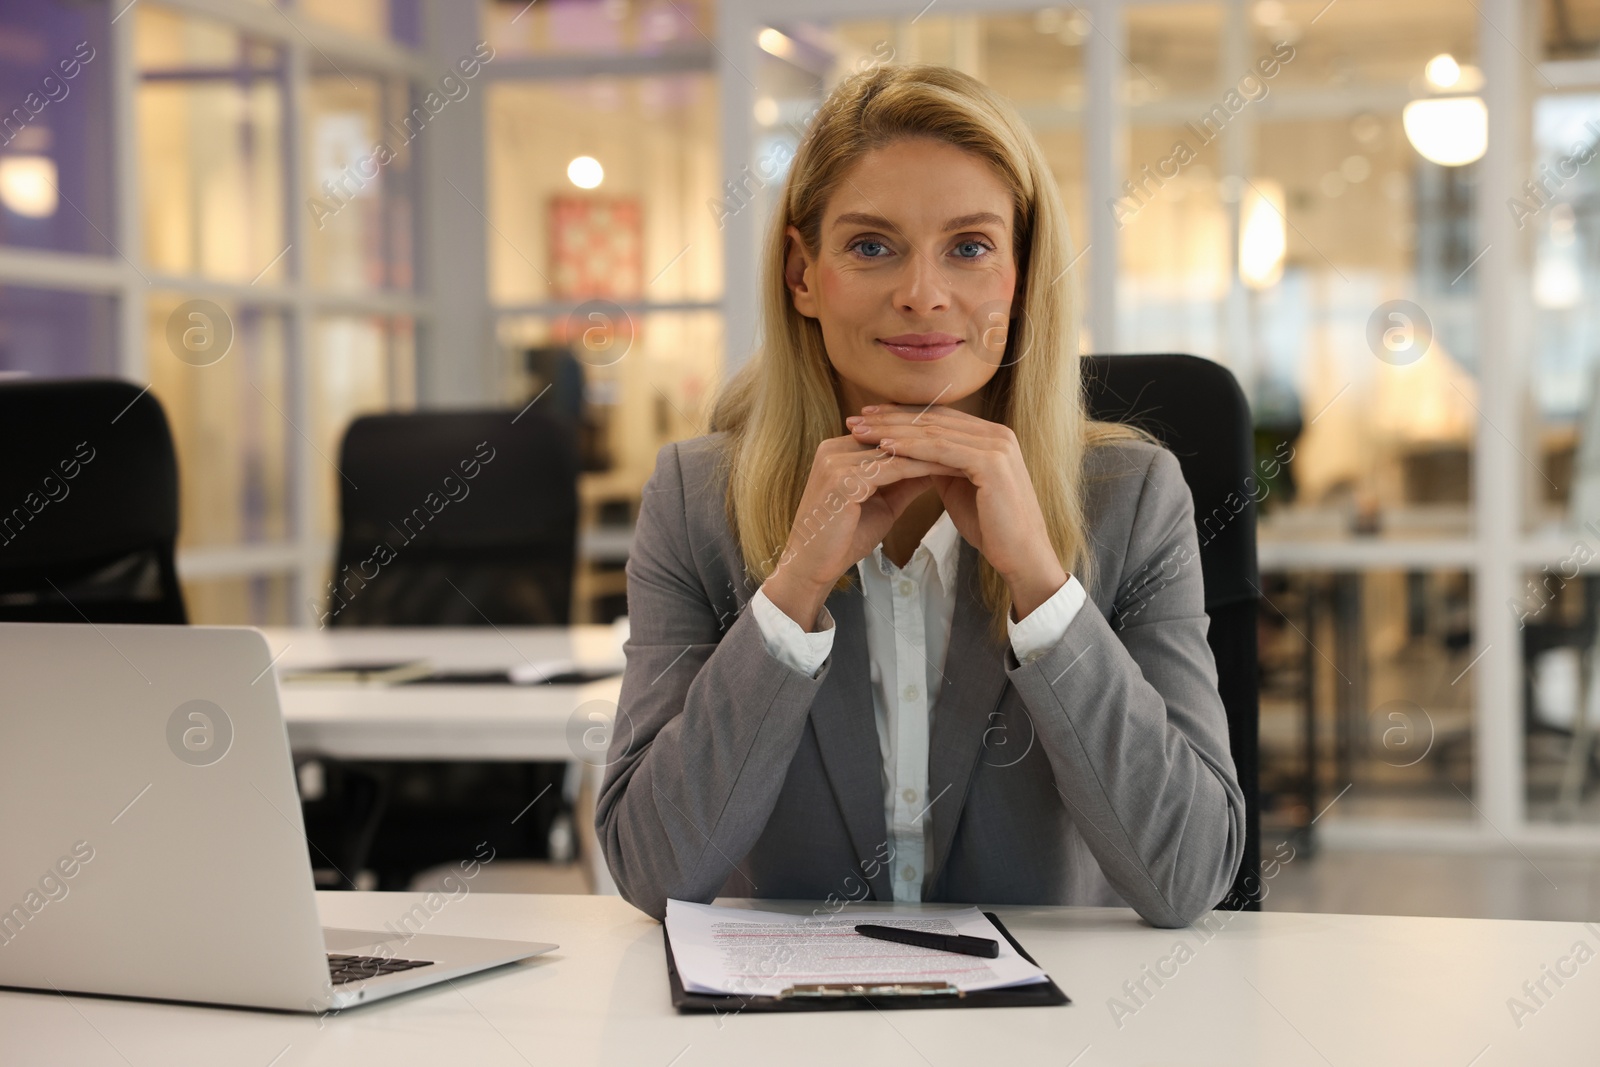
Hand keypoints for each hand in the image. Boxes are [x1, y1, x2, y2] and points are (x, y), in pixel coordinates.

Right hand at [764, 434, 961, 630]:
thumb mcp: (881, 503)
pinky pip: (892, 468)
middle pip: (894, 434)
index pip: (890, 432)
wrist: (811, 567)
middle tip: (972, 442)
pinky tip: (948, 471)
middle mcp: (833, 447)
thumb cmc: (843, 538)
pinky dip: (922, 469)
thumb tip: (934, 466)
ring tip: (967, 455)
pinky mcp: (841, 479)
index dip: (927, 436)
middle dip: (934, 439)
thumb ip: (903, 480)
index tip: (962, 441)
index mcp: (839, 448)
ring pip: (896, 449)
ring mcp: (835, 461)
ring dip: (934, 452)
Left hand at [844, 403, 1067, 618]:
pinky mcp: (991, 462)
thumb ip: (940, 464)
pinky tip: (884, 447)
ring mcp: (996, 445)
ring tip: (861, 432)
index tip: (868, 417)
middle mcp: (997, 433)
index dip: (902, 415)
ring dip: (893, 430)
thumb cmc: (991, 527)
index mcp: (992, 436)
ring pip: (934, 431)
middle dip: (891, 418)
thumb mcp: (959, 487)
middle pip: (934, 419)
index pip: (939, 417)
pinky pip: (941, 449)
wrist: (1021, 555)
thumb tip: (911, 452)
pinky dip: (910, 447)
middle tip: (855, 418)